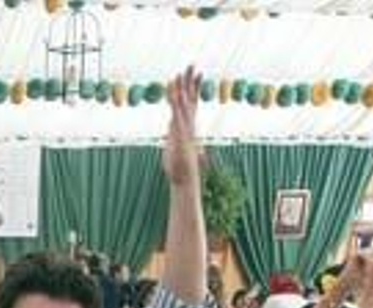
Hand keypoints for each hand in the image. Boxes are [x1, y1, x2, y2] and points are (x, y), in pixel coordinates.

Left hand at [161, 66, 202, 186]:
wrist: (184, 177)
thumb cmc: (182, 169)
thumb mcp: (182, 154)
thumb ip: (189, 150)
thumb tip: (200, 154)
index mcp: (187, 125)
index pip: (192, 102)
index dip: (194, 88)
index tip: (198, 74)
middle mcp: (187, 124)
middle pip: (190, 98)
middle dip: (190, 81)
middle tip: (192, 65)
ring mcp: (184, 127)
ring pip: (183, 102)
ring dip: (181, 87)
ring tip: (179, 73)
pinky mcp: (180, 132)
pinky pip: (176, 111)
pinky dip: (174, 99)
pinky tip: (172, 90)